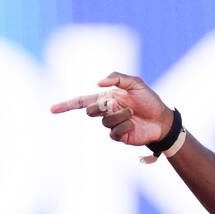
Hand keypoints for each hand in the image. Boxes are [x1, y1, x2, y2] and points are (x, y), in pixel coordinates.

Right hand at [49, 71, 173, 147]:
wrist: (162, 120)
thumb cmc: (150, 100)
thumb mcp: (135, 83)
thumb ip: (117, 77)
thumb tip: (98, 82)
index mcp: (107, 98)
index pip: (82, 101)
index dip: (67, 105)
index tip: (52, 110)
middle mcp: (107, 111)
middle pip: (90, 111)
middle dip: (101, 107)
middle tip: (116, 104)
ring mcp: (112, 124)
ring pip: (104, 121)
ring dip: (119, 115)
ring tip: (132, 114)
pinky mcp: (119, 136)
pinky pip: (114, 132)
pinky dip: (124, 125)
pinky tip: (133, 123)